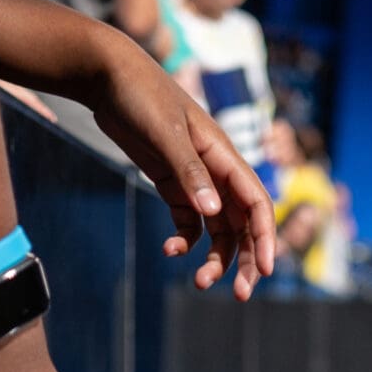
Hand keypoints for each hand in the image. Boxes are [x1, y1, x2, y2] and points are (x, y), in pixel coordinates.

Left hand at [88, 34, 277, 297]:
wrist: (106, 75)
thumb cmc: (139, 95)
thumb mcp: (165, 133)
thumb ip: (189, 173)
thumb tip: (214, 213)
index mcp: (223, 155)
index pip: (256, 203)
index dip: (265, 238)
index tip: (263, 272)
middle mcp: (216, 169)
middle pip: (242, 223)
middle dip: (244, 260)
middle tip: (239, 296)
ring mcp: (194, 178)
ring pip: (218, 229)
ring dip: (214, 259)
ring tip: (197, 284)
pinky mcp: (172, 182)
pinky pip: (189, 222)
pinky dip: (184, 241)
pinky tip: (168, 251)